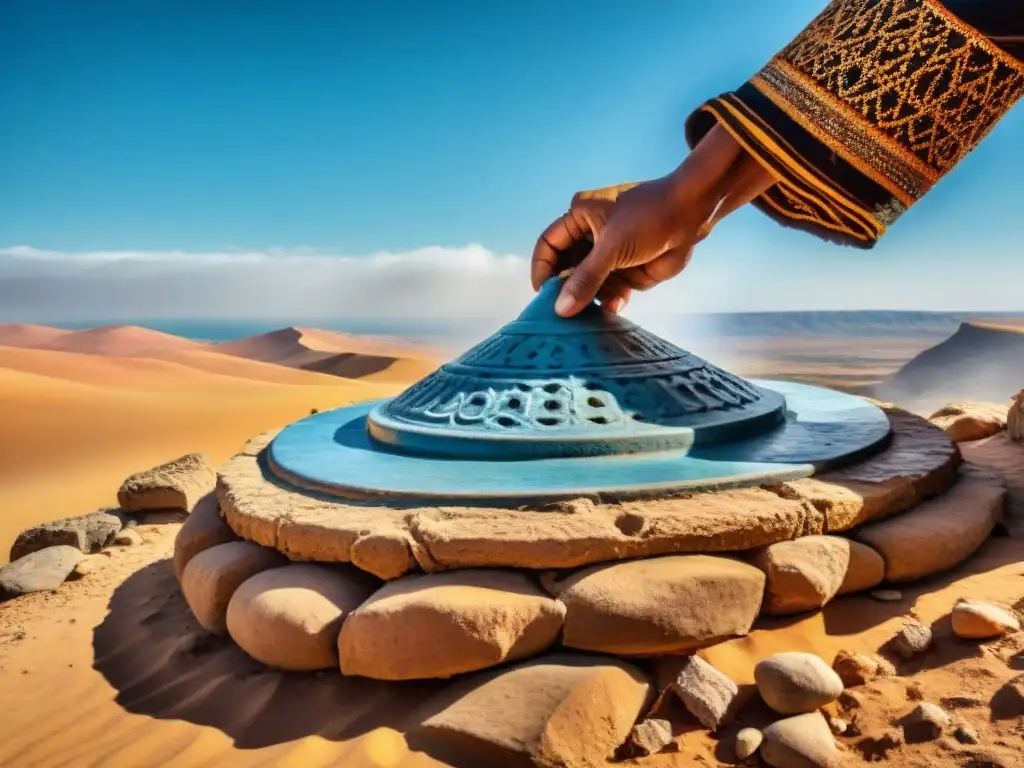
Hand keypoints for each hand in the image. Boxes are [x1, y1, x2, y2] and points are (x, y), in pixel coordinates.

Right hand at [531, 124, 774, 316]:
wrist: (692, 213)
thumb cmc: (649, 216)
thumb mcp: (612, 247)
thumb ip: (585, 279)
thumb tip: (560, 308)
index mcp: (579, 217)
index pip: (549, 245)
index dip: (543, 269)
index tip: (543, 294)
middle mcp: (591, 236)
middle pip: (567, 269)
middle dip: (569, 290)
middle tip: (567, 312)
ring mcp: (610, 254)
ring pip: (589, 284)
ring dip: (592, 298)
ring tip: (596, 311)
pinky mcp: (628, 270)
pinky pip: (611, 291)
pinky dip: (612, 300)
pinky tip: (616, 305)